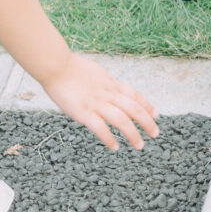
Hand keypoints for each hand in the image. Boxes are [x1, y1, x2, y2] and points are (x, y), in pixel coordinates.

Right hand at [39, 54, 159, 149]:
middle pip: (134, 109)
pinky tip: (115, 147)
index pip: (134, 95)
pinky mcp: (83, 112)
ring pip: (122, 120)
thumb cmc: (69, 67)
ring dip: (133, 134)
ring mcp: (96, 103)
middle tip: (155, 134)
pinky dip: (109, 139)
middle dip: (147, 122)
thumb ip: (103, 82)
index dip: (147, 105)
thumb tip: (107, 86)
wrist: (55, 64)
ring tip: (139, 145)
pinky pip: (100, 128)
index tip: (155, 114)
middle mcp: (108, 93)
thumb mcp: (94, 72)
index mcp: (110, 83)